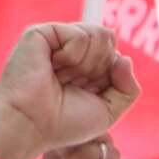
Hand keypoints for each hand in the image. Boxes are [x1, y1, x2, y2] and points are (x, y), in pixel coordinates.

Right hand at [0, 22, 137, 157]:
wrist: (30, 124)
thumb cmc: (63, 123)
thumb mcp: (108, 111)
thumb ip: (128, 88)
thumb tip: (124, 58)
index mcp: (86, 69)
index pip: (116, 56)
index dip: (112, 75)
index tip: (90, 92)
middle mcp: (72, 53)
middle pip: (110, 42)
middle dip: (99, 69)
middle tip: (73, 85)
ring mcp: (57, 41)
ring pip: (100, 35)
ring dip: (87, 63)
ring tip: (63, 77)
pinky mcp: (43, 33)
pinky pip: (80, 34)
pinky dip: (73, 55)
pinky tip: (54, 66)